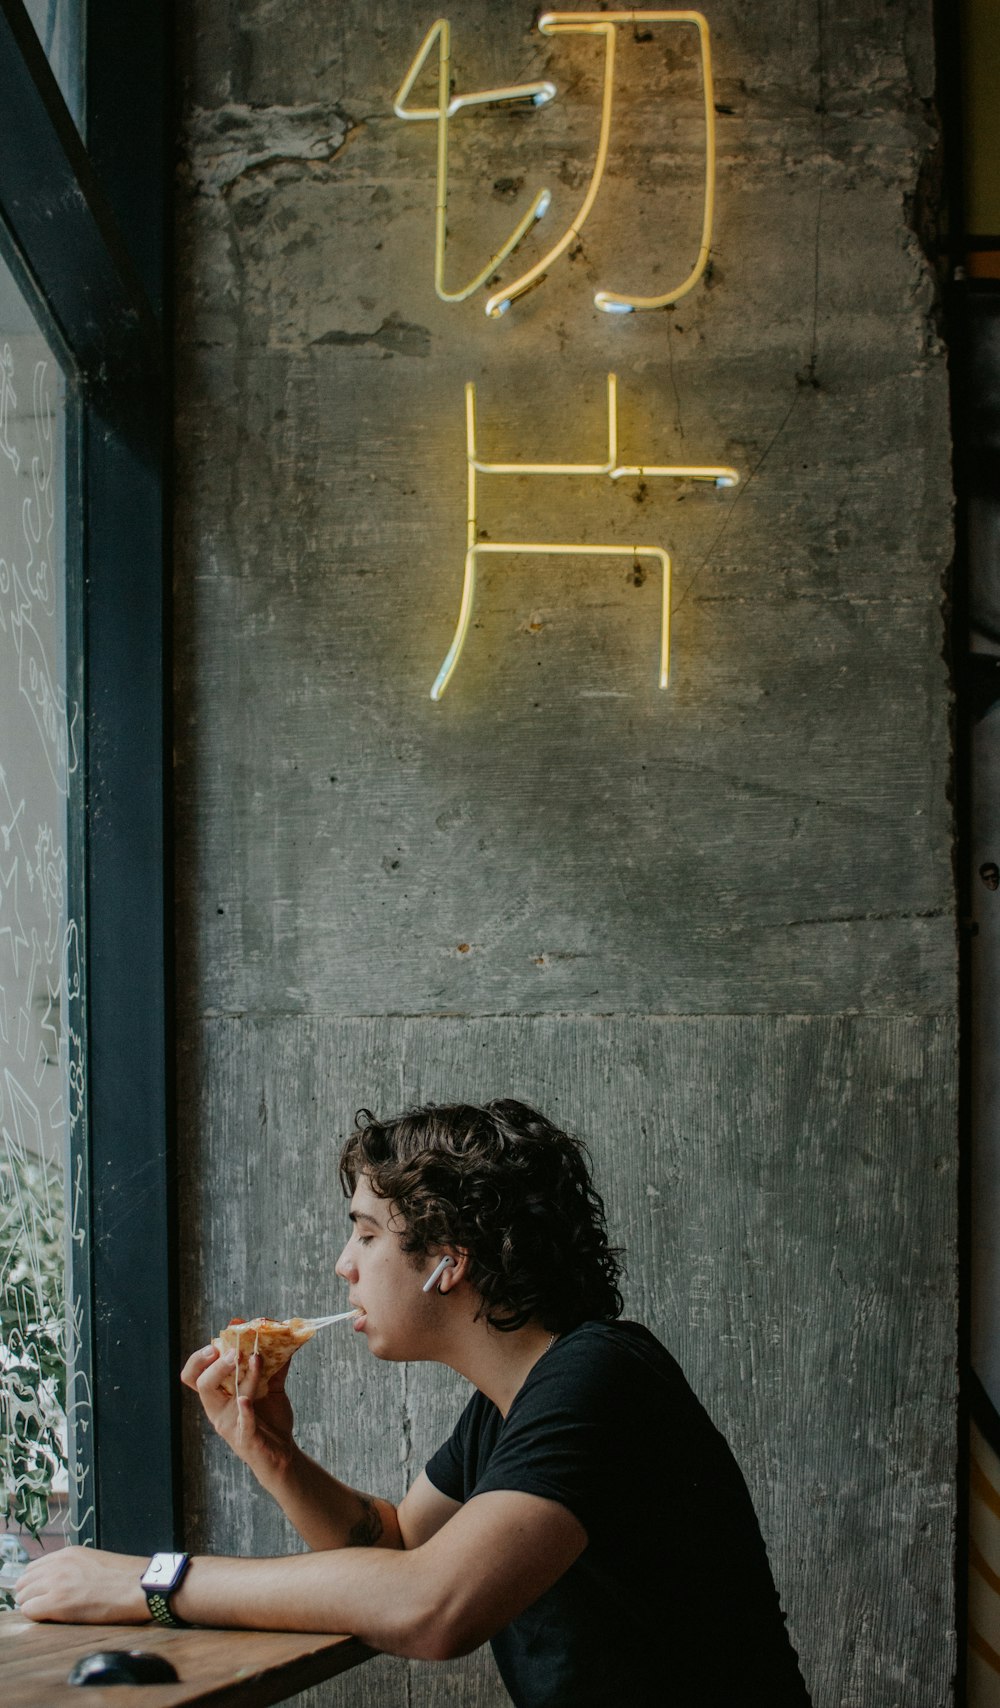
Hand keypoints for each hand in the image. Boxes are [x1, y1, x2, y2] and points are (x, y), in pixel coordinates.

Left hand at [15, 1546, 147, 1623]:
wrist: (140, 1586)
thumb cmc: (125, 1579)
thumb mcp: (95, 1562)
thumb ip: (74, 1569)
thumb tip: (61, 1584)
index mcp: (68, 1553)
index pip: (33, 1568)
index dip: (35, 1585)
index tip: (41, 1595)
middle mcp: (58, 1564)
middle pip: (23, 1582)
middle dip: (29, 1596)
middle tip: (42, 1607)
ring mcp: (56, 1582)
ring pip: (23, 1597)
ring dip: (32, 1606)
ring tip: (49, 1615)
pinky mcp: (58, 1602)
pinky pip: (29, 1611)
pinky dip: (36, 1617)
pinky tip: (52, 1619)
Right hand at [180, 1344, 297, 1488]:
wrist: (283, 1453)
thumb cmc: (270, 1420)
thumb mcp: (271, 1387)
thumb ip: (274, 1365)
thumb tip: (284, 1338)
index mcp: (219, 1395)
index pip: (194, 1375)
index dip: (199, 1358)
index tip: (216, 1343)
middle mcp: (218, 1410)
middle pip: (201, 1384)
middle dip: (216, 1365)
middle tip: (234, 1351)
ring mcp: (230, 1425)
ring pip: (228, 1398)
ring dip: (244, 1377)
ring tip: (256, 1359)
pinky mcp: (246, 1439)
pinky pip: (243, 1423)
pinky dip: (244, 1411)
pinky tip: (245, 1400)